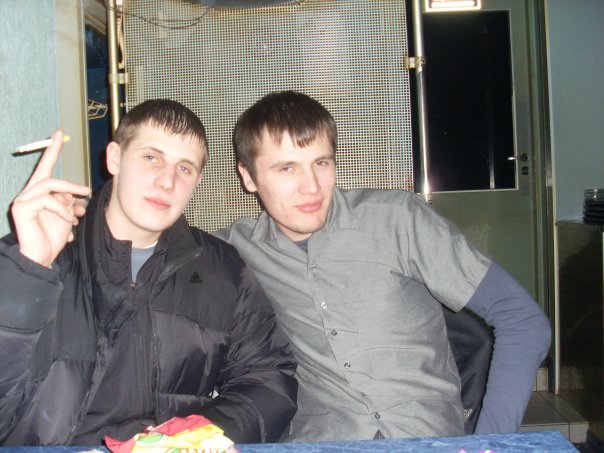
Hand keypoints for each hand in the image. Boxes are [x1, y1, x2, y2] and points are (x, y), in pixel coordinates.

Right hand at [11, 130, 90, 266]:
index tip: (60, 134)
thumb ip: (70, 200)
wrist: (42, 257)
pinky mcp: (21, 208)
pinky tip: (68, 222)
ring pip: (49, 186)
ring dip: (68, 196)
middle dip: (70, 183)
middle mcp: (28, 193)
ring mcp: (22, 200)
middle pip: (49, 176)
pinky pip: (47, 200)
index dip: (52, 150)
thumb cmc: (53, 237)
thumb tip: (79, 192)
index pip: (45, 167)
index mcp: (38, 192)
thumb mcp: (66, 214)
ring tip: (78, 212)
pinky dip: (62, 210)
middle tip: (87, 191)